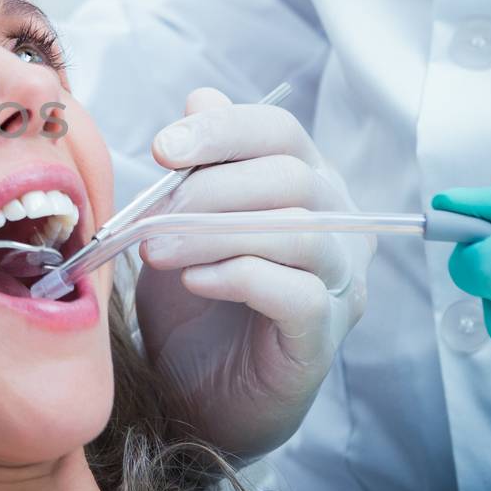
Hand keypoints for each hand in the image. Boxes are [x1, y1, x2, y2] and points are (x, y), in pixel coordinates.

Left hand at [132, 88, 370, 458]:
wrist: (194, 395)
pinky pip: (297, 291)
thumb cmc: (194, 305)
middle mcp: (338, 226)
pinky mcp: (327, 333)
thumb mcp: (181, 226)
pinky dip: (238, 277)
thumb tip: (200, 96)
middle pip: (290, 176)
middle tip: (149, 219)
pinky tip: (194, 282)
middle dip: (208, 191)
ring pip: (298, 230)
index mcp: (305, 184)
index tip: (162, 149)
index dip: (220, 131)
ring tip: (155, 253)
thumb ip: (197, 166)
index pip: (279, 132)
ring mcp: (342, 282)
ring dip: (214, 234)